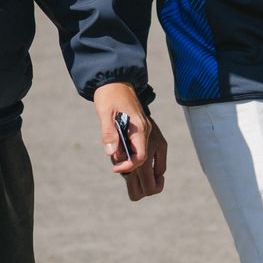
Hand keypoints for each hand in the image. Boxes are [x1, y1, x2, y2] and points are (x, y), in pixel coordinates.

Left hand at [91, 82, 166, 201]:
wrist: (118, 83)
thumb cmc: (110, 97)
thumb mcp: (105, 113)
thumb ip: (109, 133)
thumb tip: (112, 154)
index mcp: (141, 130)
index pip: (141, 158)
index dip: (128, 168)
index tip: (115, 169)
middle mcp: (151, 135)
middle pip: (151, 169)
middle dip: (137, 180)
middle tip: (120, 173)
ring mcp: (155, 137)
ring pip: (156, 168)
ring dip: (142, 174)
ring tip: (125, 169)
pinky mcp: (154, 137)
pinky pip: (157, 161)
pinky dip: (146, 167)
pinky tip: (132, 166)